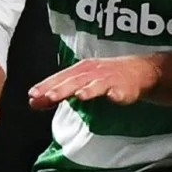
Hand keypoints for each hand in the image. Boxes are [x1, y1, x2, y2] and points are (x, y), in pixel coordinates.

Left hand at [28, 57, 159, 109]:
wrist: (139, 72)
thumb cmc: (105, 77)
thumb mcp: (80, 82)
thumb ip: (57, 93)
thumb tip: (33, 101)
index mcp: (81, 70)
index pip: (61, 77)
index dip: (47, 85)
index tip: (33, 94)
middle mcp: (94, 72)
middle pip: (76, 80)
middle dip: (62, 88)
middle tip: (49, 96)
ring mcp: (110, 79)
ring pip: (97, 84)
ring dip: (88, 89)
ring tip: (79, 96)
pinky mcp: (125, 87)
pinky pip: (120, 90)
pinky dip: (116, 93)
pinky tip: (113, 97)